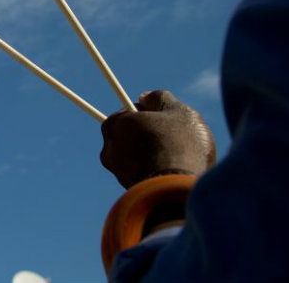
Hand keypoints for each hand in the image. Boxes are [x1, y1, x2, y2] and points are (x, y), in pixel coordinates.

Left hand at [100, 90, 216, 188]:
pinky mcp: (130, 190)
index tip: (168, 120)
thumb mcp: (176, 111)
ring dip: (155, 154)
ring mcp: (118, 172)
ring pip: (139, 155)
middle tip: (176, 139)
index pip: (131, 112)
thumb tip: (144, 96)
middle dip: (151, 135)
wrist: (177, 192)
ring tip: (179, 158)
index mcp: (114, 124)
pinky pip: (145, 174)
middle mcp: (109, 149)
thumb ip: (159, 98)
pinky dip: (157, 172)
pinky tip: (174, 173)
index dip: (152, 113)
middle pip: (133, 135)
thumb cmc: (179, 146)